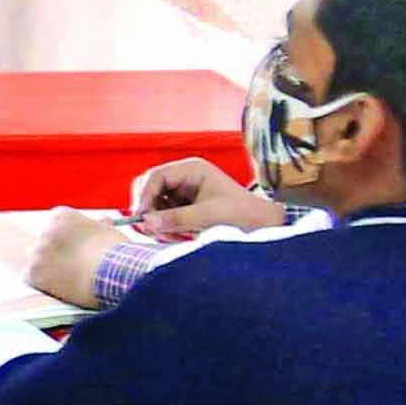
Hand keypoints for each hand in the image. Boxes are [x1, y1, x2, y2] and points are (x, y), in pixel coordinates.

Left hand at [27, 207, 127, 309]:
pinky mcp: (33, 273)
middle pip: (46, 243)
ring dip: (49, 270)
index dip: (67, 239)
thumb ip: (100, 225)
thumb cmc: (116, 251)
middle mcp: (44, 231)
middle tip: (73, 266)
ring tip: (71, 279)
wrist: (113, 273)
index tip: (77, 249)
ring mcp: (37, 252)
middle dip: (56, 254)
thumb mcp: (108, 231)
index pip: (56, 225)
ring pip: (38, 262)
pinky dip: (43, 285)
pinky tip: (60, 288)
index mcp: (61, 216)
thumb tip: (105, 221)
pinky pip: (32, 279)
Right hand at [129, 157, 283, 238]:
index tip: (142, 218)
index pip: (156, 177)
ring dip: (158, 221)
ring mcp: (184, 192)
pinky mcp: (185, 207)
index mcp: (192, 169)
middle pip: (151, 188)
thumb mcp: (207, 217)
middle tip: (152, 229)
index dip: (145, 197)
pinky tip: (178, 235)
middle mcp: (185, 177)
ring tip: (172, 235)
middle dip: (150, 209)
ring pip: (155, 204)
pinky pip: (164, 214)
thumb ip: (175, 219)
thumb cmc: (242, 215)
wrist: (263, 226)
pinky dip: (165, 226)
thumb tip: (145, 222)